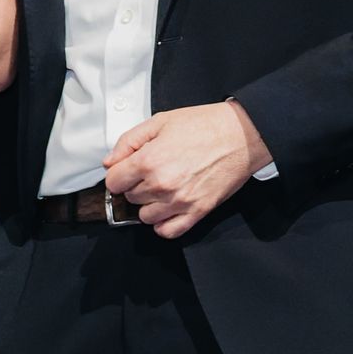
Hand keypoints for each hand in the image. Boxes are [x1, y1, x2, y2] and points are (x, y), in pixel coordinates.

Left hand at [102, 100, 272, 239]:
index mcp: (148, 161)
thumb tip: (110, 162)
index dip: (118, 175)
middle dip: (136, 186)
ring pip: (145, 216)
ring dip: (149, 205)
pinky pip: (169, 231)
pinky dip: (164, 224)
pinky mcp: (198, 211)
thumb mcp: (159, 122)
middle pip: (130, 198)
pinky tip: (167, 210)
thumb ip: (127, 142)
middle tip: (151, 173)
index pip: (113, 182)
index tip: (126, 171)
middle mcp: (161, 184)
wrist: (242, 135)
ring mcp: (180, 201)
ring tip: (162, 189)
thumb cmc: (205, 125)